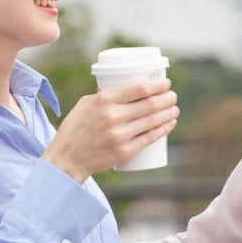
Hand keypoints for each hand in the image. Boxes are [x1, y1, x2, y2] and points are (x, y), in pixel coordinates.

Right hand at [42, 79, 178, 183]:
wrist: (67, 158)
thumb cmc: (76, 128)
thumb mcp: (86, 103)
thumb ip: (106, 96)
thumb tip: (129, 89)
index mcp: (104, 100)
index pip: (139, 89)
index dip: (158, 86)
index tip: (166, 84)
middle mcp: (113, 116)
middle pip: (150, 104)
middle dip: (167, 99)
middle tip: (172, 97)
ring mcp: (120, 135)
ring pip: (153, 121)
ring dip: (169, 113)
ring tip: (174, 109)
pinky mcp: (124, 151)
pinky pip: (150, 138)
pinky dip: (164, 129)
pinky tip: (170, 123)